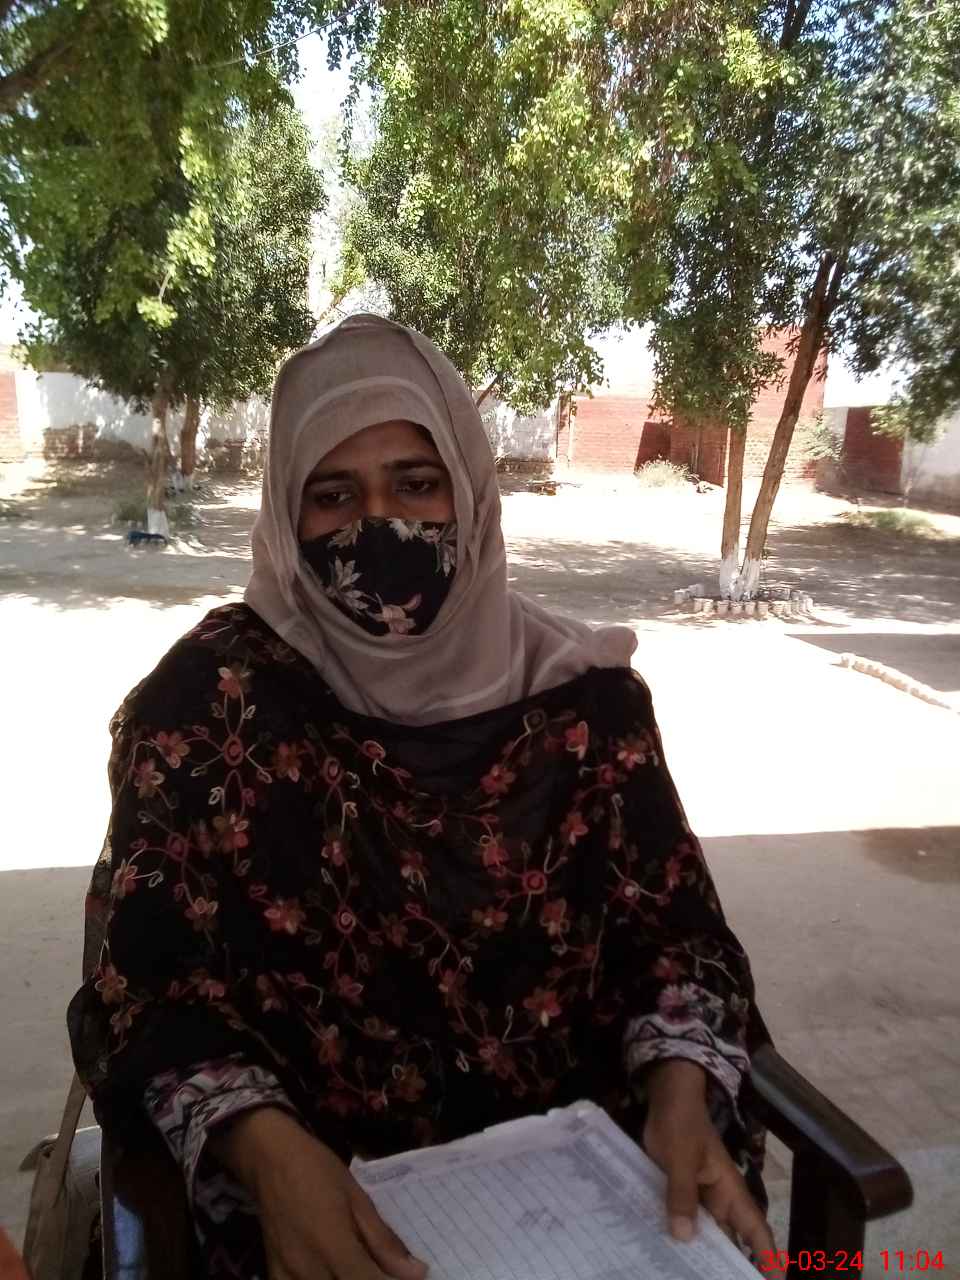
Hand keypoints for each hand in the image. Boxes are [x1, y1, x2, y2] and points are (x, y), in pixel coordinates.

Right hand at [210, 1106, 428, 1279]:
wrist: (271, 1159)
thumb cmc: (318, 1170)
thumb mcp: (357, 1198)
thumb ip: (383, 1241)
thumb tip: (417, 1272)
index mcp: (333, 1245)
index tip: (406, 1278)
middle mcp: (308, 1269)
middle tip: (383, 1270)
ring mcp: (287, 1277)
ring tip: (361, 1267)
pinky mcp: (274, 1276)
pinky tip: (332, 1273)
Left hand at [642, 1060, 773, 1264]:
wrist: (667, 1095)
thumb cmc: (681, 1123)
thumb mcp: (681, 1158)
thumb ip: (682, 1193)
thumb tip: (684, 1237)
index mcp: (730, 1190)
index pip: (755, 1230)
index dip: (767, 1258)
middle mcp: (718, 1199)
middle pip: (731, 1240)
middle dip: (729, 1267)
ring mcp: (699, 1196)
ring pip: (705, 1233)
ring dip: (701, 1255)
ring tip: (686, 1276)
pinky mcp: (680, 1191)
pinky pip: (684, 1219)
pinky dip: (680, 1237)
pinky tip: (665, 1253)